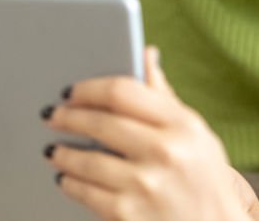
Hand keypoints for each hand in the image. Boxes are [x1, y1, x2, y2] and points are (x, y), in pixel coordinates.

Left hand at [43, 47, 258, 220]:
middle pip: (101, 123)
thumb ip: (164, 96)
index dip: (89, 88)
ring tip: (54, 149)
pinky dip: (70, 184)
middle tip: (53, 115)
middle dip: (68, 117)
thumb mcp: (196, 133)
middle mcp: (166, 152)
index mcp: (182, 125)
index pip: (124, 91)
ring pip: (88, 161)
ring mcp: (147, 186)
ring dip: (64, 153)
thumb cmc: (206, 178)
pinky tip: (66, 178)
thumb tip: (146, 54)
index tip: (72, 90)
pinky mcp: (129, 215)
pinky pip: (87, 193)